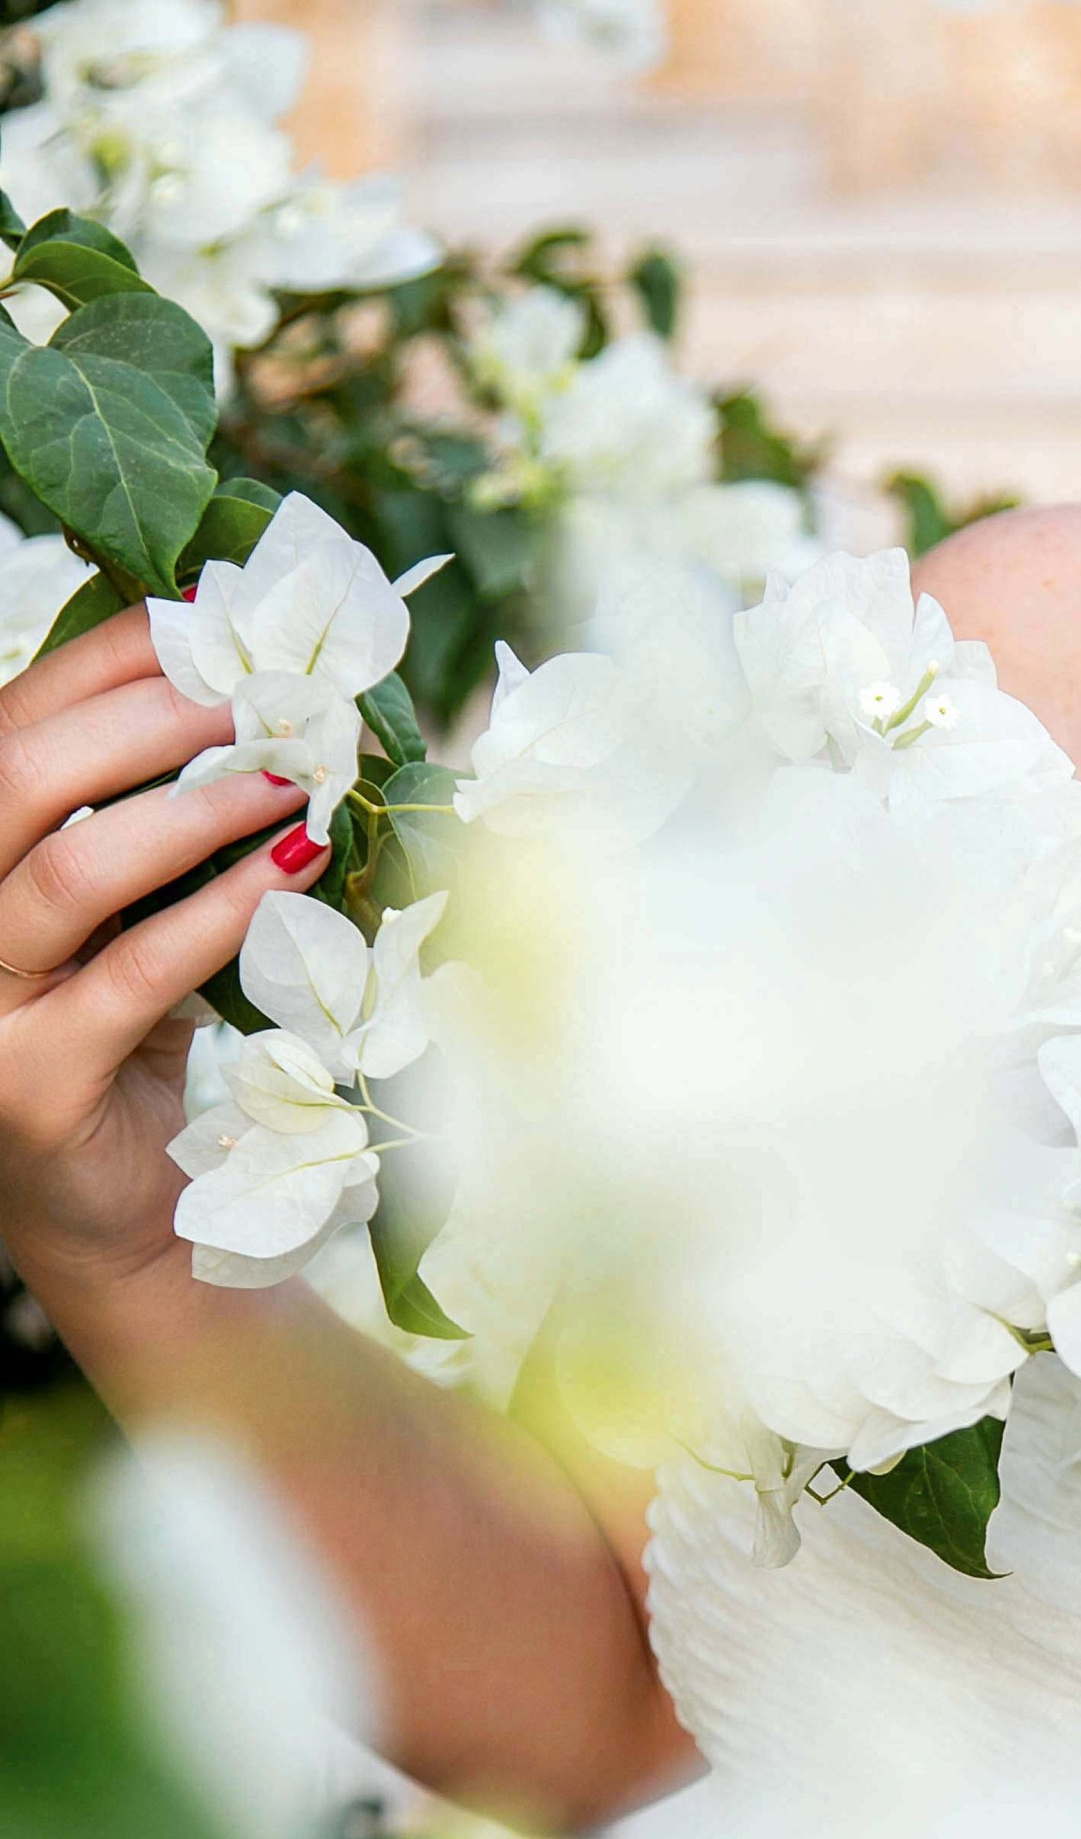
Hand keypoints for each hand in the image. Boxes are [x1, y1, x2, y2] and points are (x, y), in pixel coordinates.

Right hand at [0, 606, 325, 1305]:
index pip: (10, 725)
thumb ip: (159, 818)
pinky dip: (221, 914)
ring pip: (70, 873)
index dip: (105, 660)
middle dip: (146, 718)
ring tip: (291, 777)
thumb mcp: (136, 913)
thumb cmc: (135, 1040)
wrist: (128, 1218)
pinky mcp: (30, 1084)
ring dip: (193, 809)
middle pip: (17, 778)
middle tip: (260, 692)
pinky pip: (133, 974)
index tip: (212, 620)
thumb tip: (258, 693)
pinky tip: (294, 872)